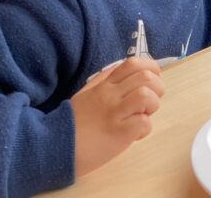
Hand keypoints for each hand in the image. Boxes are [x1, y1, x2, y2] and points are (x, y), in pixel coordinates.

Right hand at [70, 56, 164, 176]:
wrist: (52, 148)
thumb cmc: (71, 124)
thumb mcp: (86, 95)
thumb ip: (104, 82)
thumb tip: (122, 70)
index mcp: (104, 85)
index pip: (133, 63)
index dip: (151, 69)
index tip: (152, 80)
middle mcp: (110, 94)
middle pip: (146, 77)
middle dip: (157, 88)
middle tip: (149, 103)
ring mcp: (114, 113)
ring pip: (147, 95)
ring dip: (152, 106)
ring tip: (142, 117)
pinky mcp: (118, 133)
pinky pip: (143, 123)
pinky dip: (144, 129)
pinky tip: (134, 136)